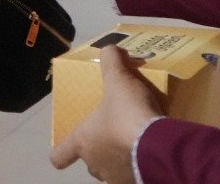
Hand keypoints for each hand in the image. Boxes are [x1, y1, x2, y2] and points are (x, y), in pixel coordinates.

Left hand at [50, 46, 162, 182]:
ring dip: (119, 159)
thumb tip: (110, 48)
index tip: (67, 148)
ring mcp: (116, 178)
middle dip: (100, 149)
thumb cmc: (128, 114)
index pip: (60, 155)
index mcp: (83, 141)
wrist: (159, 146)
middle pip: (90, 161)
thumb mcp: (118, 80)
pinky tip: (150, 152)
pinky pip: (133, 176)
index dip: (61, 152)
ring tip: (135, 143)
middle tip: (114, 133)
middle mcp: (95, 164)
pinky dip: (138, 166)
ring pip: (112, 171)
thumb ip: (111, 60)